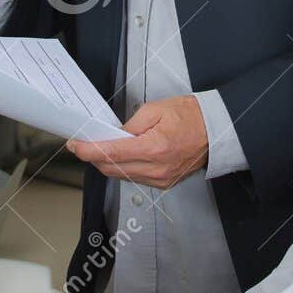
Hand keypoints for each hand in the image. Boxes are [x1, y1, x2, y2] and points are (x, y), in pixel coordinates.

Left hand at [67, 95, 209, 188]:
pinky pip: (135, 178)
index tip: (76, 145)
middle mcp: (156, 168)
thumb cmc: (191, 116)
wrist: (217, 131)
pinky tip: (120, 157)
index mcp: (154, 148)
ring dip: (107, 163)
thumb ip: (131, 125)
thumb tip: (114, 136)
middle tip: (84, 144)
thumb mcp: (157, 109)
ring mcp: (161, 179)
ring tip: (101, 148)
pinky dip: (123, 168)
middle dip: (94, 157)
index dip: (88, 150)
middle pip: (112, 169)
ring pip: (122, 176)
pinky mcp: (164, 183)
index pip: (111, 153)